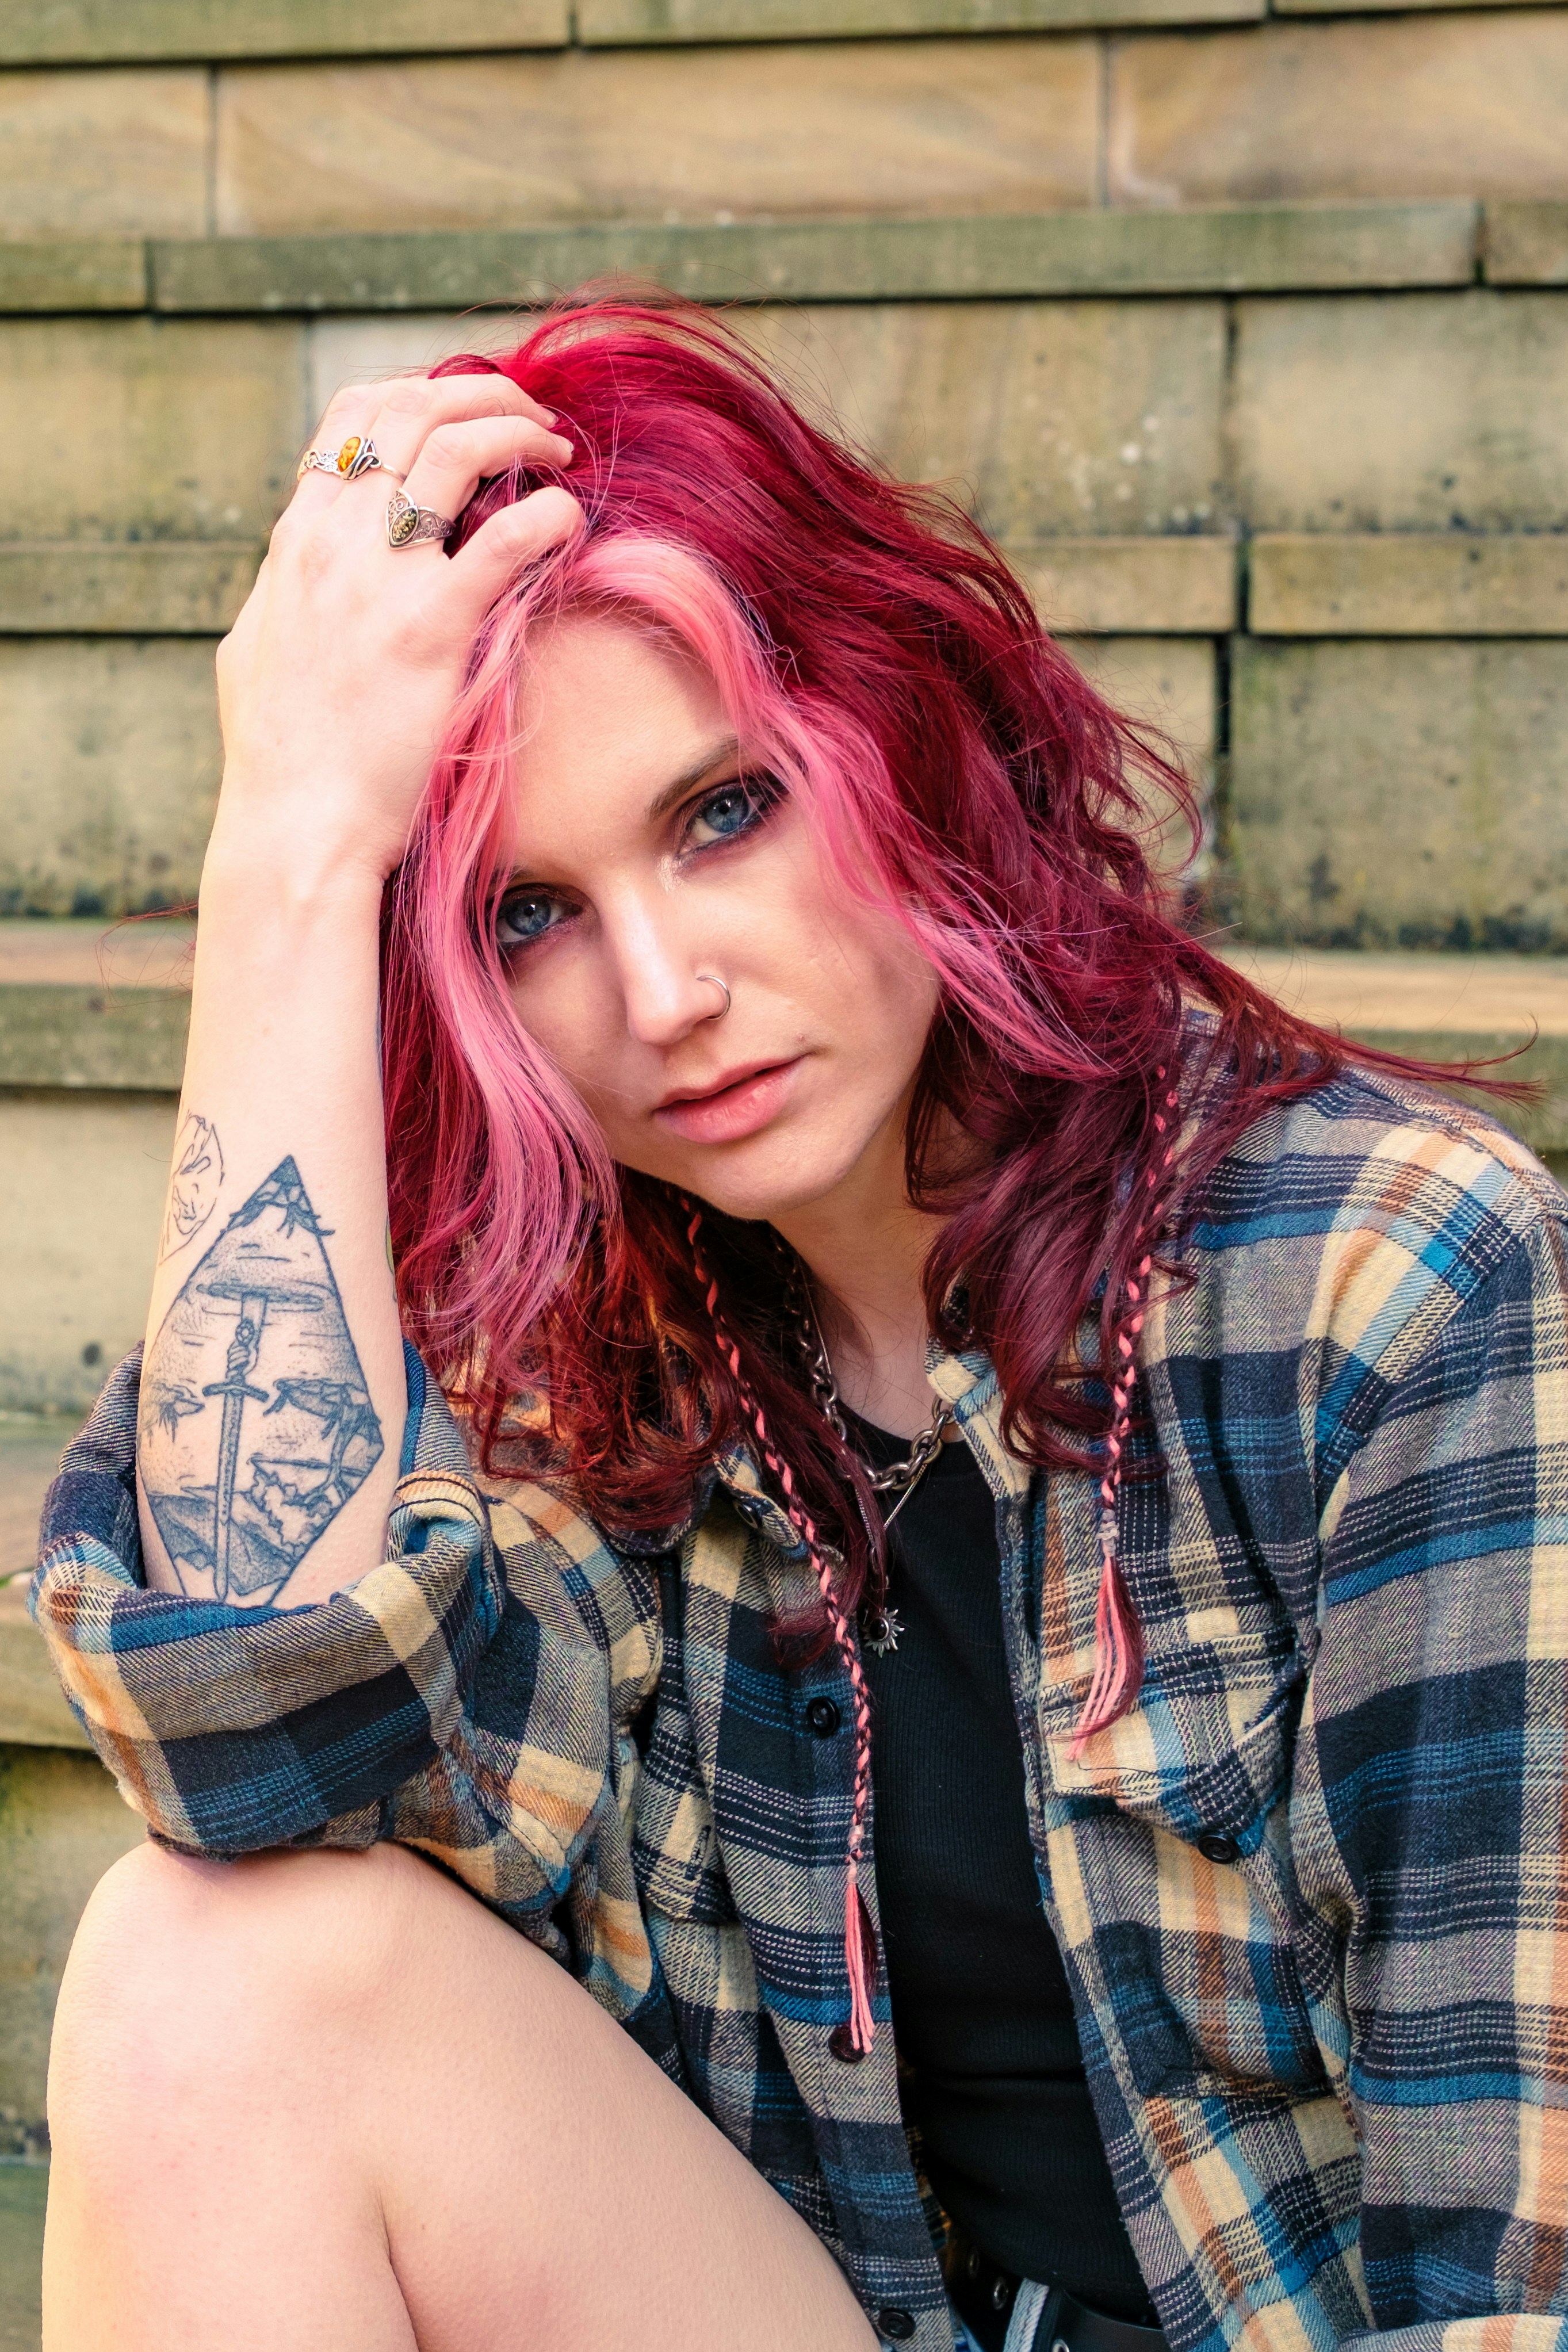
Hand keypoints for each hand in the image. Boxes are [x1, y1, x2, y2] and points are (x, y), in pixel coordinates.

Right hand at [208, 370, 582, 897]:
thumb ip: (291, 595)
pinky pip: (505, 539)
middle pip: (409, 408)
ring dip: (519, 432)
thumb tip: (303, 570)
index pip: (353, 415)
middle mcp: (332, 542)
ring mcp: (379, 580)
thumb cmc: (282, 759)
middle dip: (482, 392)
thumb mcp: (262, 650)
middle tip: (534, 419)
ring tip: (559, 453)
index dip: (422, 391)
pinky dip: (549, 515)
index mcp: (296, 542)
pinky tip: (570, 522)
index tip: (468, 410)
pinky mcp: (430, 629)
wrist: (294, 828)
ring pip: (454, 447)